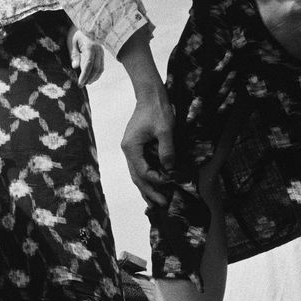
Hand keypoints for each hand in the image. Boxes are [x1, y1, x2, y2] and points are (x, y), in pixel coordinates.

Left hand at [68, 25, 105, 85]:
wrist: (90, 27)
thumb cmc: (80, 35)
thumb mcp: (74, 43)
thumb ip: (75, 54)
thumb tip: (75, 66)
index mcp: (91, 47)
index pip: (89, 64)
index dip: (85, 75)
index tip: (80, 82)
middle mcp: (98, 51)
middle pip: (96, 69)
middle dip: (89, 78)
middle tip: (81, 85)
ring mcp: (102, 53)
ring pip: (100, 69)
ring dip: (94, 78)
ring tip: (86, 83)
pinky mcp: (102, 55)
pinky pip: (101, 66)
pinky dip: (97, 74)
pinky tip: (91, 78)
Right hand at [121, 92, 174, 206]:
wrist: (151, 95)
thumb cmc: (157, 110)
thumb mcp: (165, 130)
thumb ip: (167, 151)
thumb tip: (170, 170)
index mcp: (131, 148)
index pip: (143, 172)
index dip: (157, 180)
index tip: (172, 183)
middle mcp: (128, 151)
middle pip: (137, 177)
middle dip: (149, 192)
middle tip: (163, 205)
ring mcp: (131, 149)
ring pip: (137, 174)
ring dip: (147, 188)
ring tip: (156, 202)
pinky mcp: (136, 147)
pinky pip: (140, 167)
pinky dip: (147, 177)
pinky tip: (154, 185)